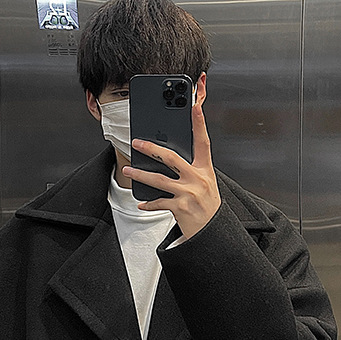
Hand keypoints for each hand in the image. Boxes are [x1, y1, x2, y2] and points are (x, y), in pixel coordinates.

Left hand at [121, 100, 220, 239]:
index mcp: (205, 170)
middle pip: (171, 158)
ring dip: (140, 175)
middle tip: (136, 142)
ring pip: (159, 179)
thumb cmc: (207, 207)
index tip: (194, 107)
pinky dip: (148, 203)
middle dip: (151, 148)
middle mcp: (198, 179)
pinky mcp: (181, 208)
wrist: (212, 232)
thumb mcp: (206, 184)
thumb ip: (191, 170)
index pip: (203, 142)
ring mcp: (189, 193)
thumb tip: (167, 158)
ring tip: (128, 171)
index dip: (199, 124)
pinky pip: (159, 202)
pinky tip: (141, 203)